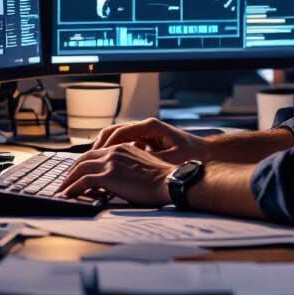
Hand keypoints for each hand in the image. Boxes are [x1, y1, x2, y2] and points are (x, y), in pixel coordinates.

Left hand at [58, 143, 174, 205]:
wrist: (169, 181)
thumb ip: (127, 168)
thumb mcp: (142, 166)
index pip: (96, 153)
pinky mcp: (108, 175)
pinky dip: (72, 188)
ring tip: (61, 190)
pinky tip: (67, 195)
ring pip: (80, 168)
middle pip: (84, 158)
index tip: (77, 171)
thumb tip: (119, 179)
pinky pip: (83, 181)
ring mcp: (110, 162)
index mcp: (122, 148)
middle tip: (64, 180)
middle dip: (71, 170)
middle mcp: (114, 151)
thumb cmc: (161, 179)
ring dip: (68, 180)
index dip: (83, 162)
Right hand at [89, 117, 208, 164]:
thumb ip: (144, 161)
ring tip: (93, 162)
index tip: (94, 157)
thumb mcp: (166, 160)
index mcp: (150, 126)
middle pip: (114, 131)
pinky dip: (115, 151)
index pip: (119, 132)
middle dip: (99, 144)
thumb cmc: (190, 157)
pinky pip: (126, 143)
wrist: (206, 156)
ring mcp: (146, 133)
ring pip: (118, 136)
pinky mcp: (148, 141)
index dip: (105, 145)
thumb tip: (123, 167)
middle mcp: (146, 126)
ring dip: (105, 148)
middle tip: (87, 159)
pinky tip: (109, 165)